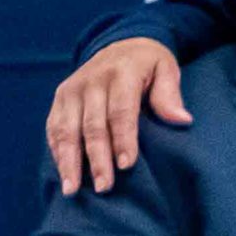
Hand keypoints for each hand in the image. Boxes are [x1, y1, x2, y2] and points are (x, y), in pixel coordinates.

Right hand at [45, 36, 187, 195]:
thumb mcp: (165, 69)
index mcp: (121, 73)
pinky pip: (53, 128)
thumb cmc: (148, 65)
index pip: (121, 111)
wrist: (119, 45)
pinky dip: (57, 152)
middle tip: (103, 187)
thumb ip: (169, 95)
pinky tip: (64, 174)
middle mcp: (91, 81)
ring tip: (73, 190)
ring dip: (69, 161)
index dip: (123, 139)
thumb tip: (182, 120)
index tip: (127, 166)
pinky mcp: (60, 98)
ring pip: (67, 130)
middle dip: (97, 159)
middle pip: (93, 125)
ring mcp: (72, 90)